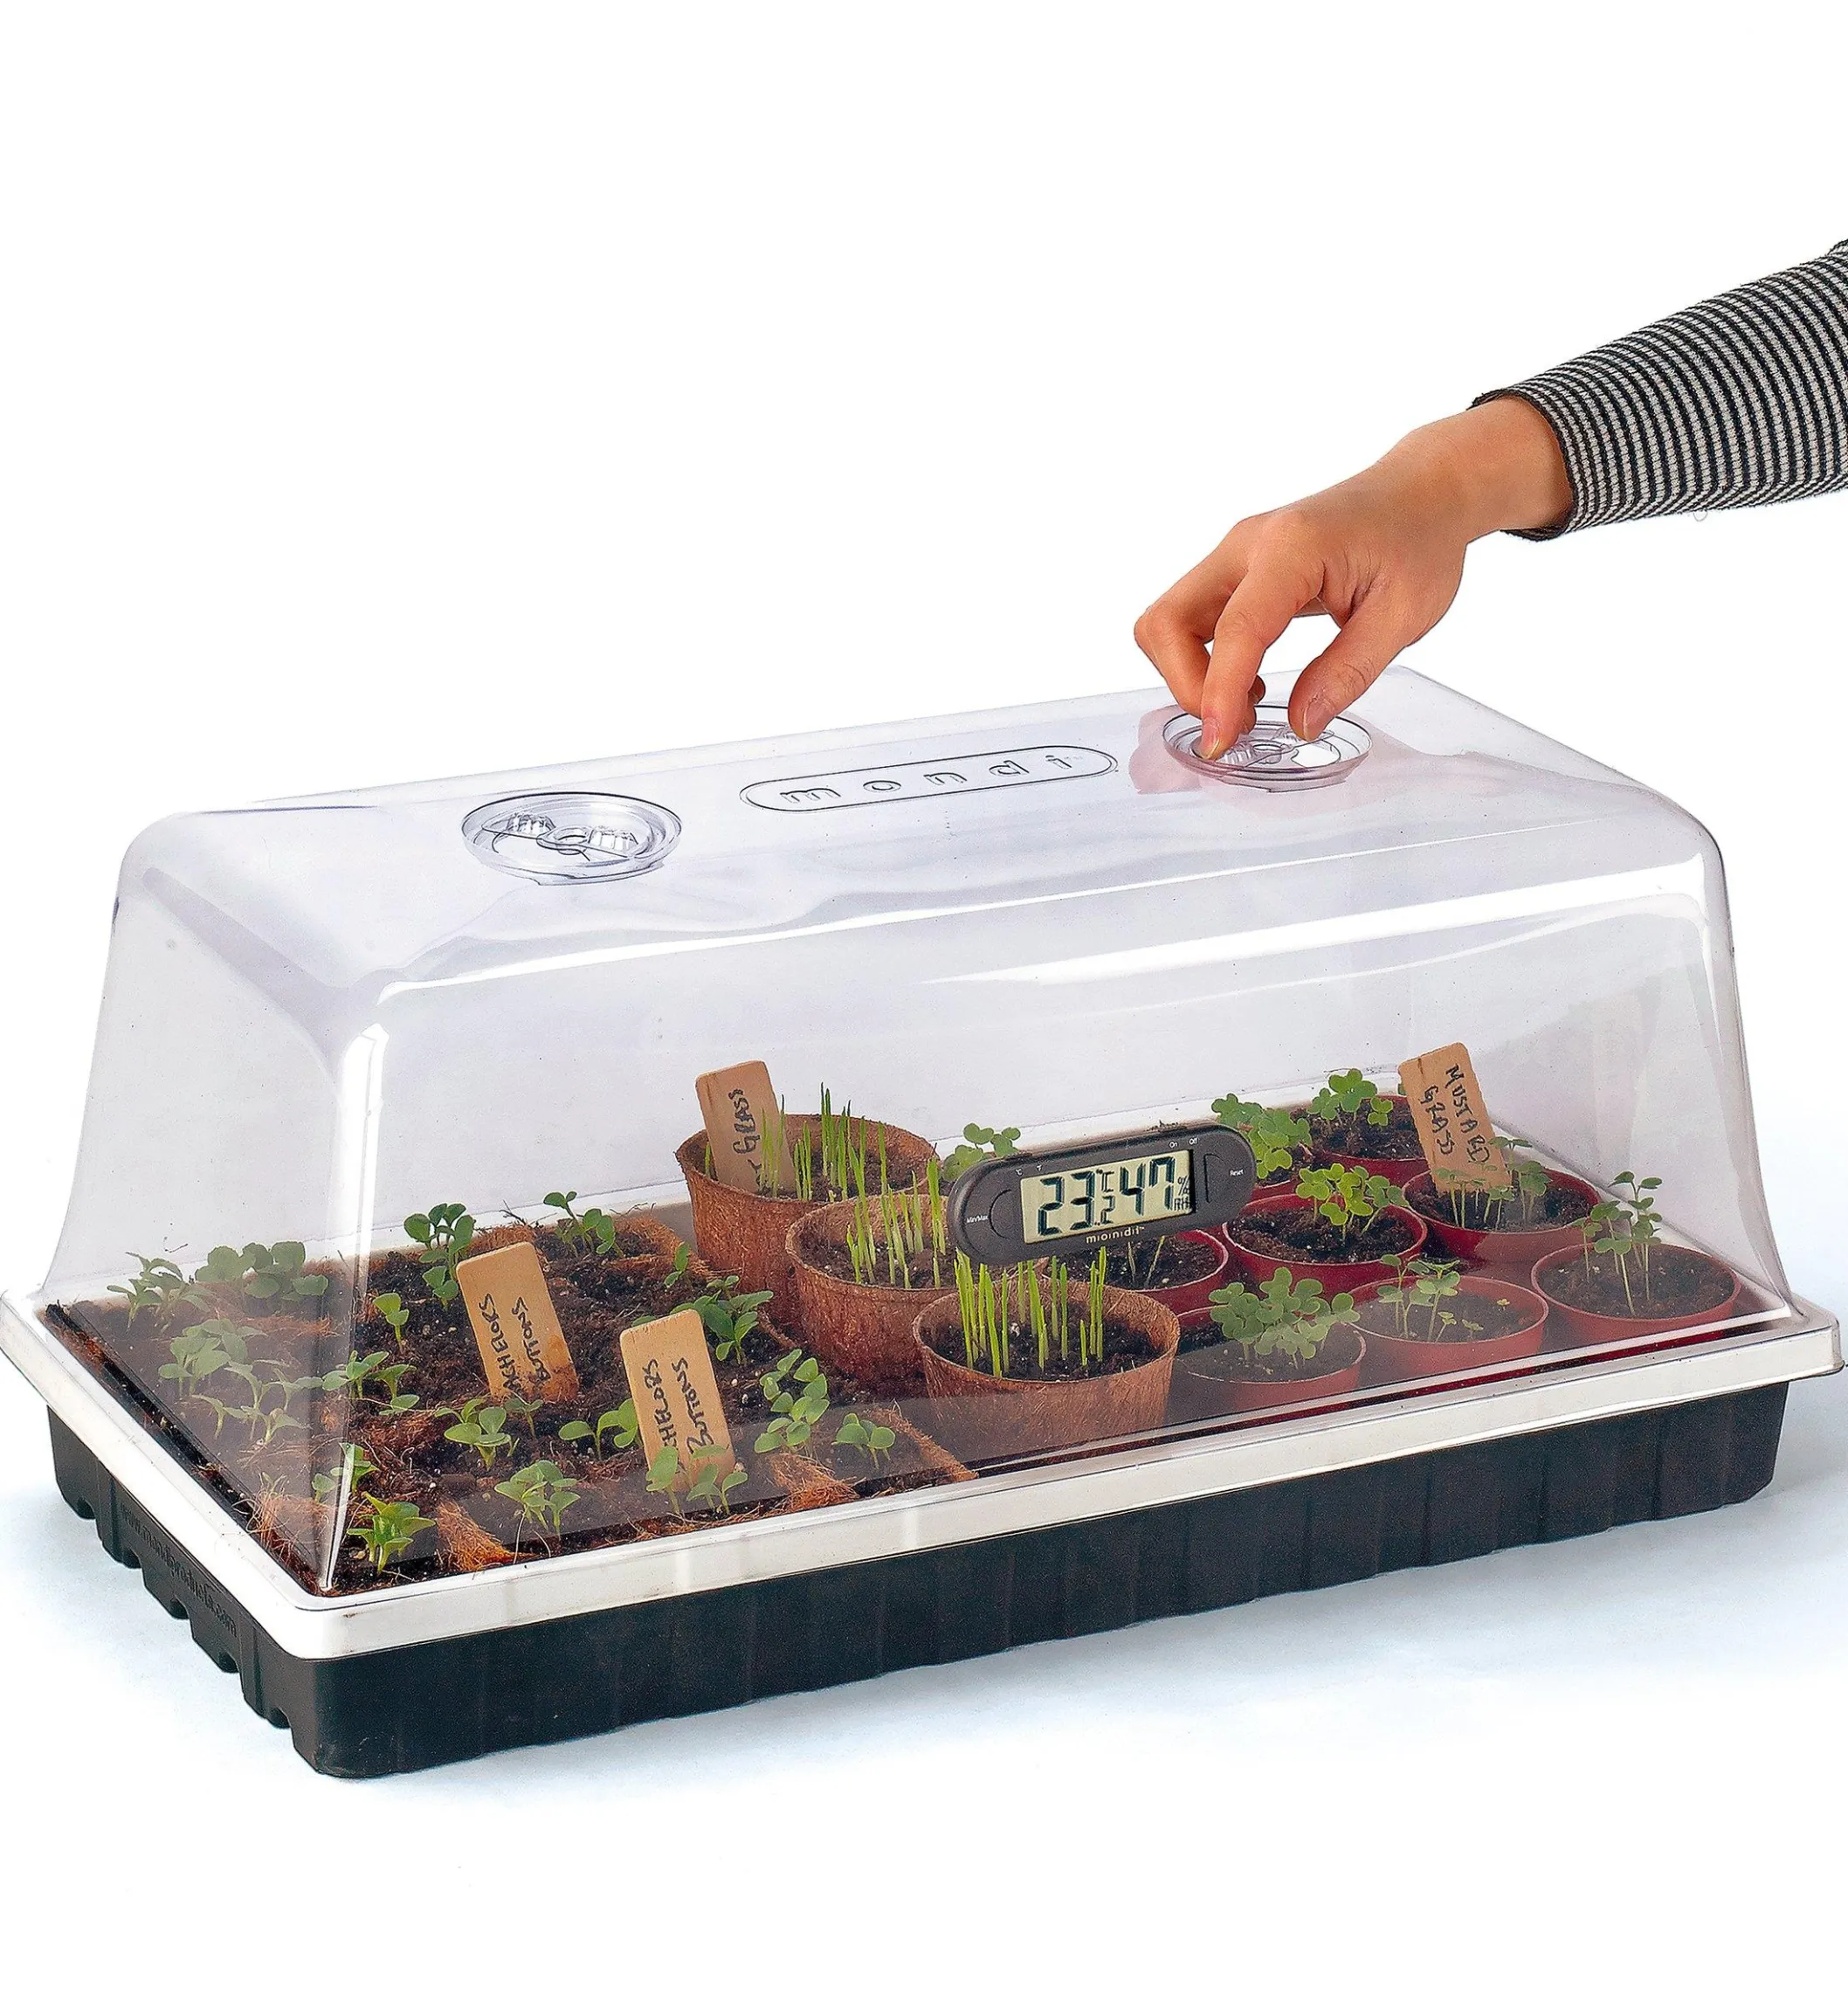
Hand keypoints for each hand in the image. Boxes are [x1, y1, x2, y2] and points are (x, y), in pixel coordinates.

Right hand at [1133, 398, 1570, 754]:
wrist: (1419, 493)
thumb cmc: (1418, 542)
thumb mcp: (1404, 616)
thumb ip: (1347, 672)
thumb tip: (1301, 724)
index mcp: (1293, 548)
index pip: (1236, 629)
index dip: (1219, 692)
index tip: (1221, 742)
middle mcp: (1247, 544)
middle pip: (1168, 620)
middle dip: (1186, 684)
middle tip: (1235, 726)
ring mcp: (1233, 554)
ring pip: (1167, 622)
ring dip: (1189, 674)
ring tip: (1246, 704)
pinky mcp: (1232, 569)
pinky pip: (1187, 620)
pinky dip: (1202, 660)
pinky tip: (1249, 680)